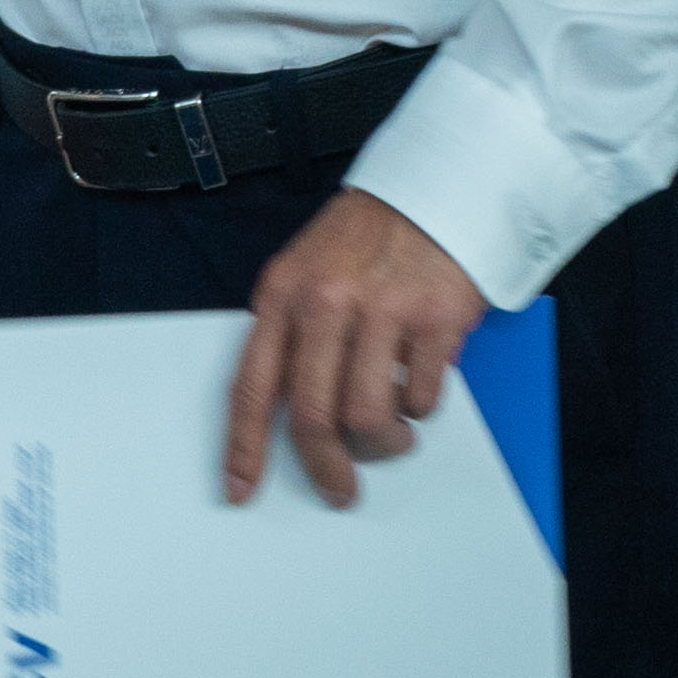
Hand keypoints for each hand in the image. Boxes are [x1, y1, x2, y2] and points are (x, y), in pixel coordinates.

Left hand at [226, 188, 485, 507]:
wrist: (435, 188)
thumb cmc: (366, 237)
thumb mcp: (306, 269)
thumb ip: (291, 332)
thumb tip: (284, 413)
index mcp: (283, 292)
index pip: (252, 386)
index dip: (245, 447)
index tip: (241, 489)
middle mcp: (327, 302)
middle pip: (314, 417)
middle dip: (326, 468)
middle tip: (339, 488)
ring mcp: (383, 311)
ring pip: (369, 418)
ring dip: (382, 444)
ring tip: (392, 434)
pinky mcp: (435, 320)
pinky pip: (422, 398)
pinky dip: (421, 408)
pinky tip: (420, 384)